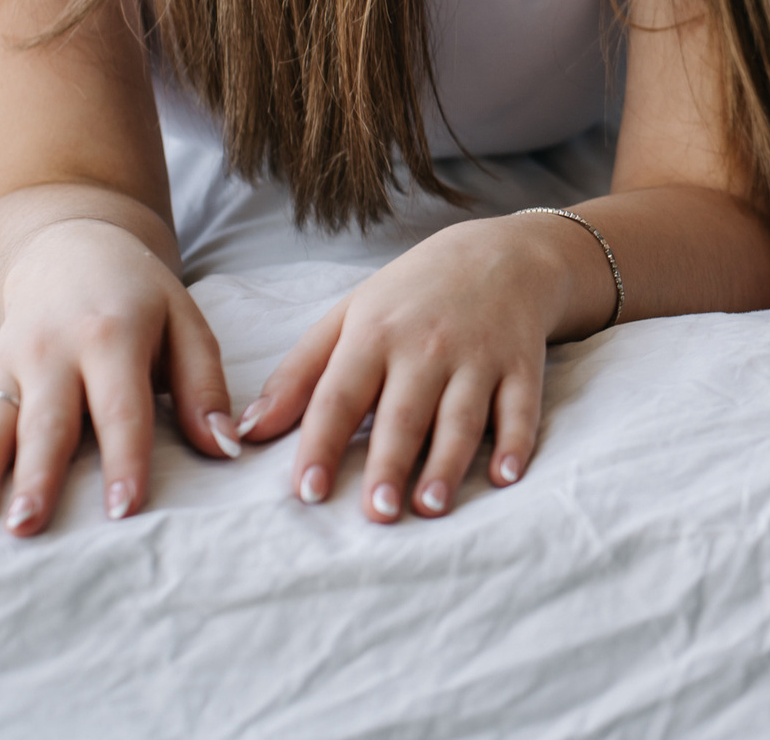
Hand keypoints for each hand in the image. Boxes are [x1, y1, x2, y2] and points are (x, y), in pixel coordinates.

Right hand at [0, 217, 237, 533]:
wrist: (76, 248)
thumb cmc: (143, 299)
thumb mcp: (188, 325)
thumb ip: (204, 386)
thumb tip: (224, 448)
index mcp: (113, 338)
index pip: (122, 410)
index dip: (125, 460)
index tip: (123, 510)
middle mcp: (54, 351)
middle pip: (48, 422)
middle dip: (38, 476)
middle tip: (29, 525)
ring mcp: (10, 361)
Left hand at [239, 215, 590, 522]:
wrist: (502, 254)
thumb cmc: (412, 294)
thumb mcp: (349, 317)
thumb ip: (299, 374)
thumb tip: (247, 432)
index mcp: (374, 334)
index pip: (339, 397)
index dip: (321, 445)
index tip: (307, 492)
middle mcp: (426, 347)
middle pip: (403, 415)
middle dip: (388, 466)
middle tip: (376, 516)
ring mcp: (478, 357)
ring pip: (462, 418)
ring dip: (447, 464)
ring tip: (429, 508)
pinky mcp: (521, 366)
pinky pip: (520, 409)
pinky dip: (516, 442)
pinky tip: (505, 477)